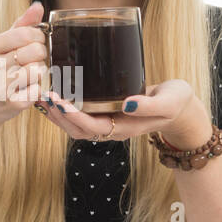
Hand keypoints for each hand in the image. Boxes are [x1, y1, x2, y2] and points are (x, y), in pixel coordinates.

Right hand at [0, 1, 50, 131]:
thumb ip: (18, 26)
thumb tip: (38, 6)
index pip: (26, 34)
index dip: (37, 36)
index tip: (34, 42)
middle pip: (36, 51)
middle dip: (39, 54)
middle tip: (30, 60)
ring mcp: (0, 87)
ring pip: (38, 70)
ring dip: (37, 72)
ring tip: (25, 75)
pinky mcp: (11, 105)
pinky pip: (37, 90)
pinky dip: (34, 90)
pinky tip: (22, 90)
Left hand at [39, 80, 212, 149]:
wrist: (180, 107)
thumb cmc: (175, 103)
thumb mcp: (168, 103)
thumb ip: (149, 105)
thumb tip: (127, 103)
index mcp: (123, 128)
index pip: (91, 127)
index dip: (72, 116)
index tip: (58, 101)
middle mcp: (111, 128)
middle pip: (76, 129)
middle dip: (57, 115)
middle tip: (42, 96)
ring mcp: (108, 121)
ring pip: (75, 124)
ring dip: (57, 112)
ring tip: (41, 95)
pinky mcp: (105, 111)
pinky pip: (80, 113)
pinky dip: (65, 105)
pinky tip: (55, 92)